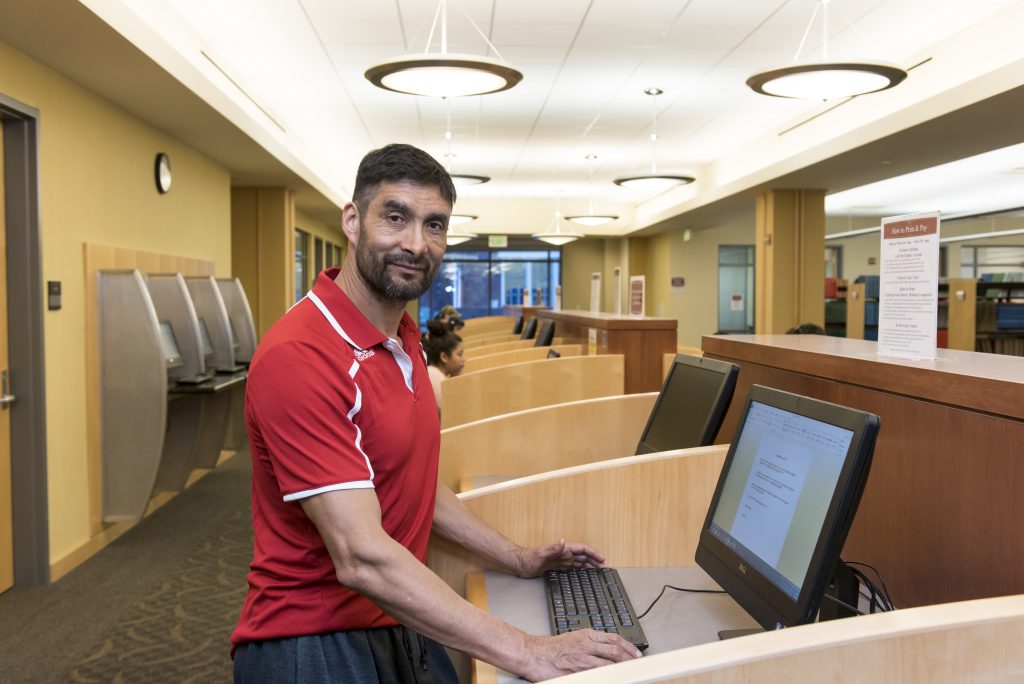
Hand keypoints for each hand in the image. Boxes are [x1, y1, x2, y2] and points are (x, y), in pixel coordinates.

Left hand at [512, 539, 605, 577]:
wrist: (520, 563)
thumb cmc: (529, 558)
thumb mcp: (541, 553)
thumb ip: (553, 548)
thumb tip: (564, 542)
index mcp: (562, 549)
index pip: (581, 548)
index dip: (592, 552)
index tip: (601, 558)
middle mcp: (563, 553)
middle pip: (582, 555)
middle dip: (593, 560)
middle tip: (603, 567)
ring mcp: (560, 560)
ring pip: (578, 561)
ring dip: (588, 565)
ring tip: (597, 571)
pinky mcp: (556, 566)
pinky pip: (571, 567)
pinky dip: (579, 569)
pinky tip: (583, 574)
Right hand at [516, 630, 641, 681]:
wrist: (533, 654)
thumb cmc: (552, 648)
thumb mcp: (575, 637)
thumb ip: (592, 642)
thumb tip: (609, 649)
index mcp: (586, 635)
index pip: (614, 639)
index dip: (629, 647)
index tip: (637, 654)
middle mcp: (586, 646)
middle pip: (614, 651)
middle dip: (628, 659)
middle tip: (637, 665)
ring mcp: (581, 660)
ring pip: (607, 665)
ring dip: (619, 670)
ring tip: (628, 674)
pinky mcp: (576, 673)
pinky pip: (595, 676)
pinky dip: (605, 678)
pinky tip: (611, 680)